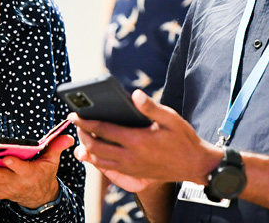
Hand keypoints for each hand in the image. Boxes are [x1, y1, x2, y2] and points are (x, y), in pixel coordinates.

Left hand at [0, 134, 73, 207]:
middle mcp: (16, 183)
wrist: (40, 196)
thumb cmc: (44, 174)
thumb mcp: (52, 161)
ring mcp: (6, 189)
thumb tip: (68, 137)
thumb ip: (57, 147)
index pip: (22, 169)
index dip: (14, 164)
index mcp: (30, 174)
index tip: (6, 158)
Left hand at [70, 90, 221, 187]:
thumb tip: (135, 94)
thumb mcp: (171, 118)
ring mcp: (131, 167)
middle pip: (95, 147)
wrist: (195, 165)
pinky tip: (95, 151)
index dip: (86, 122)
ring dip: (87, 149)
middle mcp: (130, 156)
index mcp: (137, 140)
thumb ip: (151, 107)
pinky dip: (97, 160)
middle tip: (76, 123)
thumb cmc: (184, 139)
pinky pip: (108, 169)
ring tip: (82, 136)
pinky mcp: (133, 174)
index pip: (103, 130)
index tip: (73, 114)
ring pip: (99, 161)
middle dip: (82, 135)